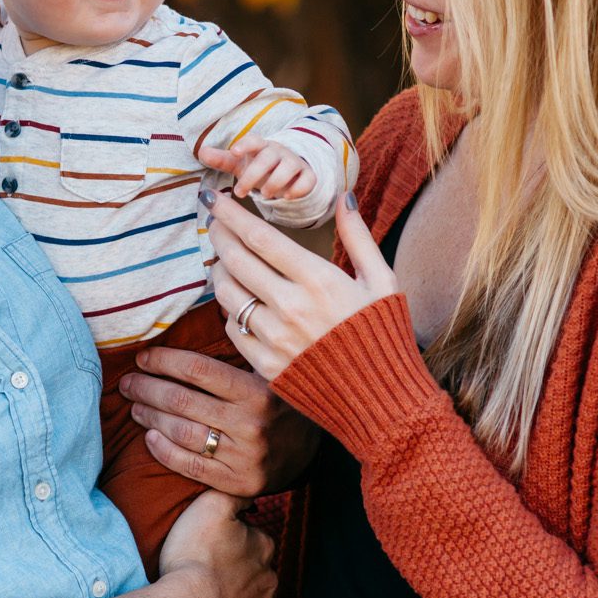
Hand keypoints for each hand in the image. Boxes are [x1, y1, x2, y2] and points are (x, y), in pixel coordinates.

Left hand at [118, 343, 318, 495]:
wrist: (312, 454)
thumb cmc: (281, 404)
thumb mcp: (269, 372)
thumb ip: (242, 347)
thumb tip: (214, 305)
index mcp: (257, 390)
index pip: (197, 370)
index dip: (163, 361)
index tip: (143, 358)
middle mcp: (250, 424)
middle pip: (181, 401)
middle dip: (147, 388)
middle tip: (128, 382)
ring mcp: (243, 457)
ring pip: (180, 432)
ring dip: (150, 417)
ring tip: (135, 406)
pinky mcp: (238, 483)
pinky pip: (189, 466)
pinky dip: (163, 451)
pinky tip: (150, 437)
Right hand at [158, 490, 275, 597]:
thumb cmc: (194, 556)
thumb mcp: (210, 505)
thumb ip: (234, 495)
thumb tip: (250, 495)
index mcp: (264, 545)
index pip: (254, 539)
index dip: (232, 542)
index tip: (212, 549)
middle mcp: (271, 577)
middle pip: (257, 571)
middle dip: (240, 572)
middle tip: (210, 575)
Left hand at [198, 136, 317, 204]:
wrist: (286, 172)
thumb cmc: (258, 166)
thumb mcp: (239, 164)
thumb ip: (221, 160)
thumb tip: (201, 152)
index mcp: (260, 146)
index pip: (254, 140)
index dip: (245, 144)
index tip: (234, 152)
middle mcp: (278, 152)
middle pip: (268, 157)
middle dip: (253, 175)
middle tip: (240, 192)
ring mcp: (294, 163)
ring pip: (289, 167)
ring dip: (276, 182)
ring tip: (265, 196)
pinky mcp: (307, 176)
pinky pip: (308, 180)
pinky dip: (299, 188)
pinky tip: (288, 197)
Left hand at [206, 190, 400, 379]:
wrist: (381, 400)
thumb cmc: (383, 335)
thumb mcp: (382, 281)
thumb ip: (359, 237)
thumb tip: (343, 197)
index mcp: (318, 280)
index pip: (260, 238)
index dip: (231, 215)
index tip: (215, 198)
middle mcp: (291, 307)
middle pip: (235, 260)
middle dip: (218, 235)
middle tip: (214, 223)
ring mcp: (275, 338)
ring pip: (226, 294)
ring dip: (219, 271)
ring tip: (225, 260)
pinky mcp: (265, 365)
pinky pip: (232, 329)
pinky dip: (230, 310)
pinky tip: (239, 302)